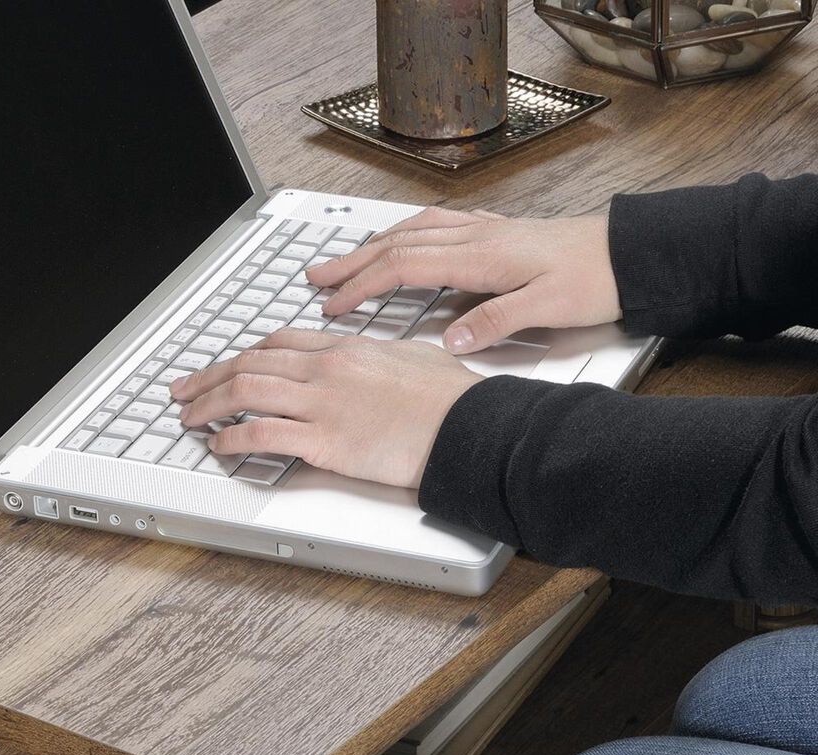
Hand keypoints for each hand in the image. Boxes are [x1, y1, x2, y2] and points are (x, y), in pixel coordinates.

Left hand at [169, 330, 480, 488]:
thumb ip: (375, 356)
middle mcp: (326, 369)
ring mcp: (322, 403)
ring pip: (246, 392)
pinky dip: (233, 438)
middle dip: (208, 377)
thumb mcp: (409, 357)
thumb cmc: (449, 398)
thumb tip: (363, 361)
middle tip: (183, 389)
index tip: (225, 365)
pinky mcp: (325, 440)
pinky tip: (219, 444)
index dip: (243, 354)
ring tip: (188, 416)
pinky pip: (263, 434)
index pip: (278, 342)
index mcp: (345, 348)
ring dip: (208, 404)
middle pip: (250, 364)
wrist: (467, 425)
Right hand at [308, 206, 621, 354]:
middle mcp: (475, 236)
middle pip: (397, 244)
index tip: (333, 304)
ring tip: (344, 259)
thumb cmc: (593, 279)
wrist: (627, 252)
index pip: (404, 267)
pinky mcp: (495, 232)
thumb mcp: (547, 307)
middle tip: (315, 276)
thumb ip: (494, 321)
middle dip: (352, 261)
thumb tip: (449, 339)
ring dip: (373, 245)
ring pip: (413, 231)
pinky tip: (402, 240)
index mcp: (481, 256)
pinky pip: (436, 227)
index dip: (363, 285)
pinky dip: (406, 233)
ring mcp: (483, 231)